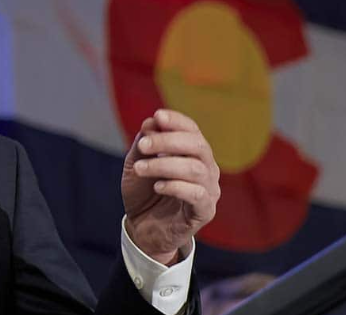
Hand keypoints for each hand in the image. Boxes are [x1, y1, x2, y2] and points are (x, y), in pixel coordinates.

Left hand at [121, 109, 219, 264]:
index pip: (192, 130)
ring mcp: (209, 190)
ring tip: (139, 168)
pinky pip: (197, 194)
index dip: (177, 120)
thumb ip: (144, 144)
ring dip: (163, 165)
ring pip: (195, 169)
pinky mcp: (205, 211)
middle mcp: (206, 168)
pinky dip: (175, 186)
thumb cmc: (143, 192)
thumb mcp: (136, 163)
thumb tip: (151, 121)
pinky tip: (157, 186)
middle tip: (143, 145)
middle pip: (197, 145)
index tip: (157, 116)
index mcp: (193, 153)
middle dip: (168, 141)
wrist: (143, 228)